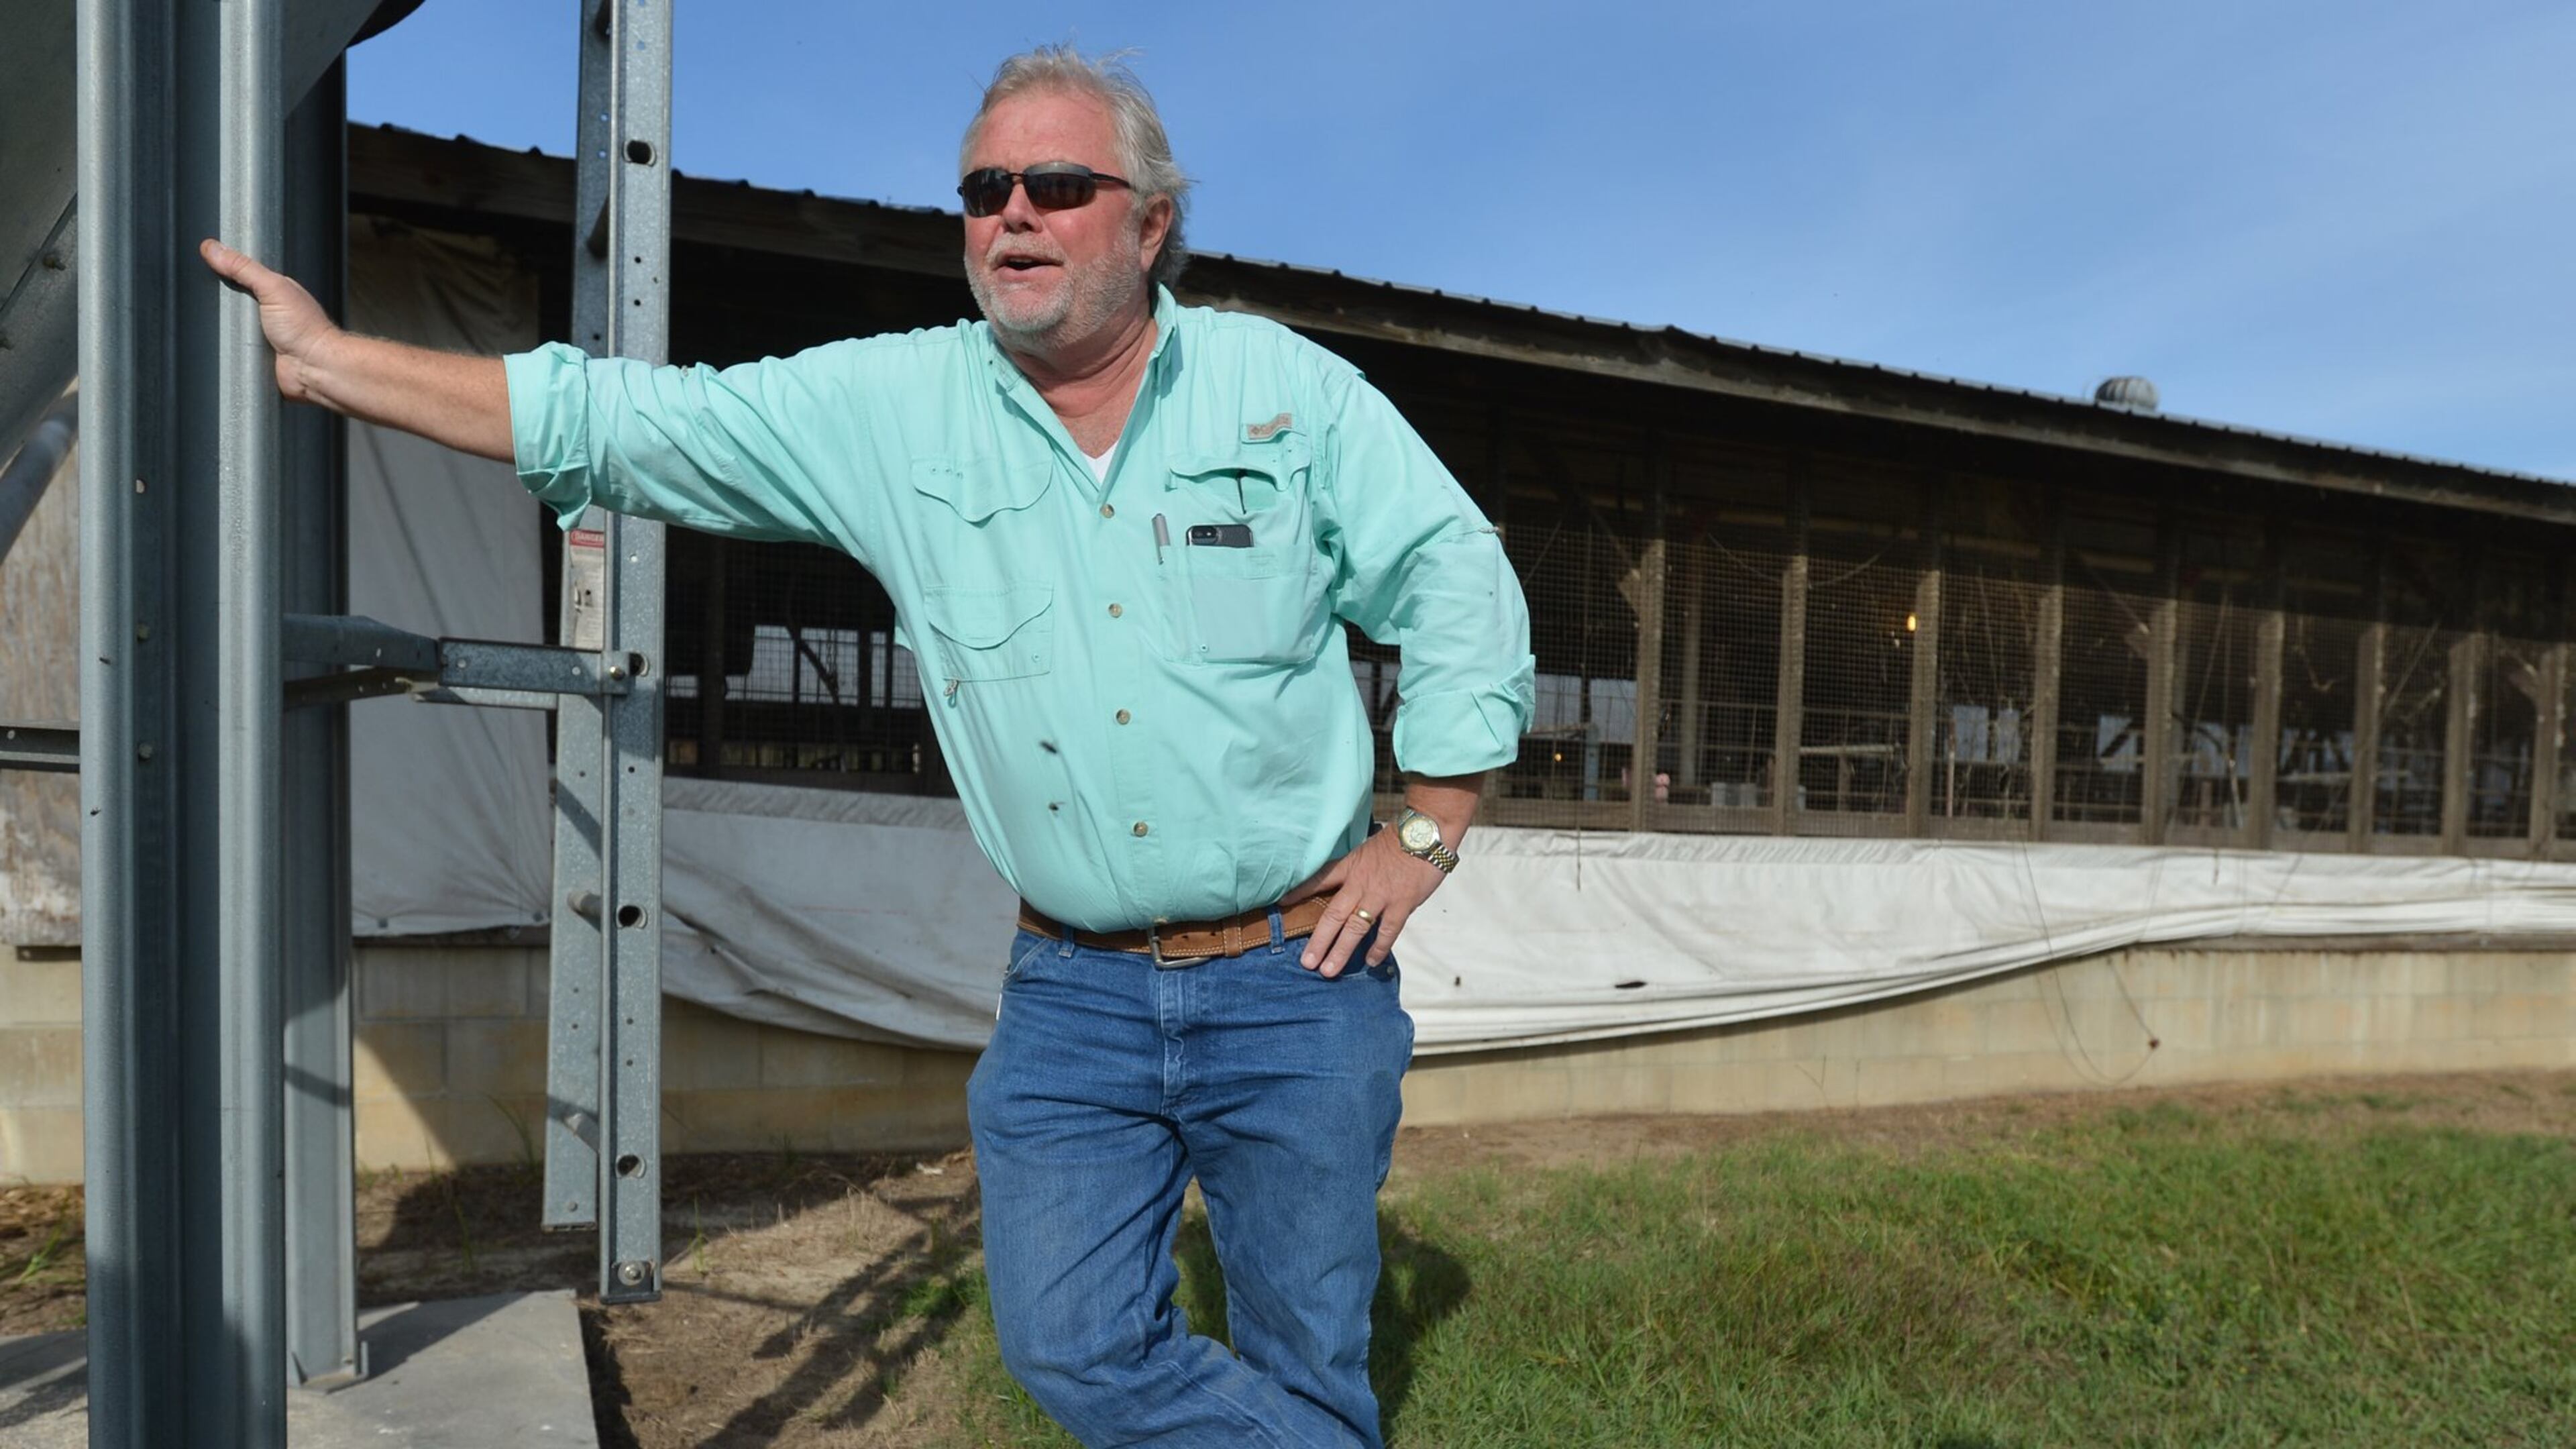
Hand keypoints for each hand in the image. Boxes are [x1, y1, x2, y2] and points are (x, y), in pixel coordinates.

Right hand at [198, 239, 340, 401]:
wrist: (314, 369)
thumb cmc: (305, 330)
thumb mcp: (273, 288)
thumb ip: (244, 268)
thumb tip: (213, 248)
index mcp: (272, 290)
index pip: (240, 272)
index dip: (222, 267)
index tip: (201, 260)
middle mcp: (265, 309)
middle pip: (229, 298)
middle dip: (216, 298)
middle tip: (201, 295)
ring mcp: (259, 332)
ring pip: (226, 323)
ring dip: (217, 323)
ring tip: (205, 318)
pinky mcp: (252, 353)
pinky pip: (229, 345)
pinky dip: (222, 344)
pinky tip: (214, 340)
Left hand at [1284, 830, 1446, 978]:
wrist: (1426, 833)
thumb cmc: (1400, 839)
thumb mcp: (1369, 850)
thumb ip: (1358, 870)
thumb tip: (1349, 887)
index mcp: (1351, 866)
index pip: (1319, 880)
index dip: (1300, 892)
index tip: (1281, 905)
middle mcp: (1360, 883)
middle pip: (1333, 915)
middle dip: (1318, 940)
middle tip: (1306, 962)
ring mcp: (1380, 896)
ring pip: (1355, 928)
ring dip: (1341, 951)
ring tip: (1328, 971)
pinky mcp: (1401, 904)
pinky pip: (1387, 931)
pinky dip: (1379, 948)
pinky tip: (1370, 962)